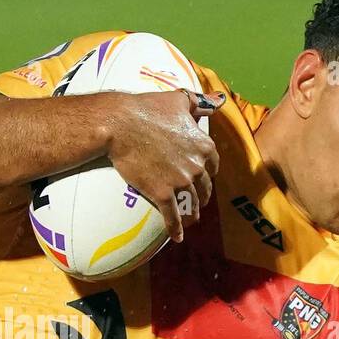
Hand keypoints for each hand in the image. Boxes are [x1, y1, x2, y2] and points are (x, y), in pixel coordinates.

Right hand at [105, 89, 222, 242]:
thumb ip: (200, 104)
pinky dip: (176, 229)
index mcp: (203, 145)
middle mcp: (196, 166)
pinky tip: (178, 237)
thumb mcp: (178, 100)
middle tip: (197, 201)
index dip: (208, 173)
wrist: (121, 124)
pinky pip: (173, 217)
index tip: (203, 178)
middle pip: (205, 188)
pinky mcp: (162, 194)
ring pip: (192, 204)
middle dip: (202, 196)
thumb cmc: (148, 108)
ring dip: (192, 214)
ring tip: (190, 220)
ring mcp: (180, 182)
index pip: (213, 166)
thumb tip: (218, 100)